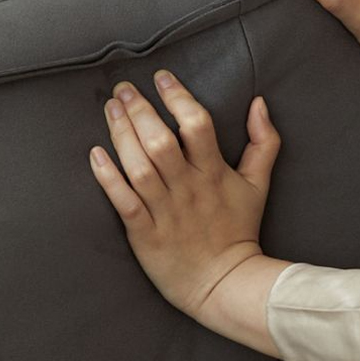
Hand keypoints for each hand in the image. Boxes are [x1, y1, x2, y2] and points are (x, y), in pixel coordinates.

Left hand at [88, 71, 290, 355]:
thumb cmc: (238, 230)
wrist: (223, 284)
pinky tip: (95, 155)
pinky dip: (108, 178)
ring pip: (139, 167)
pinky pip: (123, 202)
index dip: (177, 97)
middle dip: (140, 110)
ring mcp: (165, 211)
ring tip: (110, 110)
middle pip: (161, 142)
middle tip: (124, 89)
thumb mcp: (258, 184)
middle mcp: (188, 189)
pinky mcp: (144, 234)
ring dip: (121, 136)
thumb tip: (260, 103)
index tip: (161, 77)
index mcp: (214, 173)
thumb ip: (263, 142)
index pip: (196, 125)